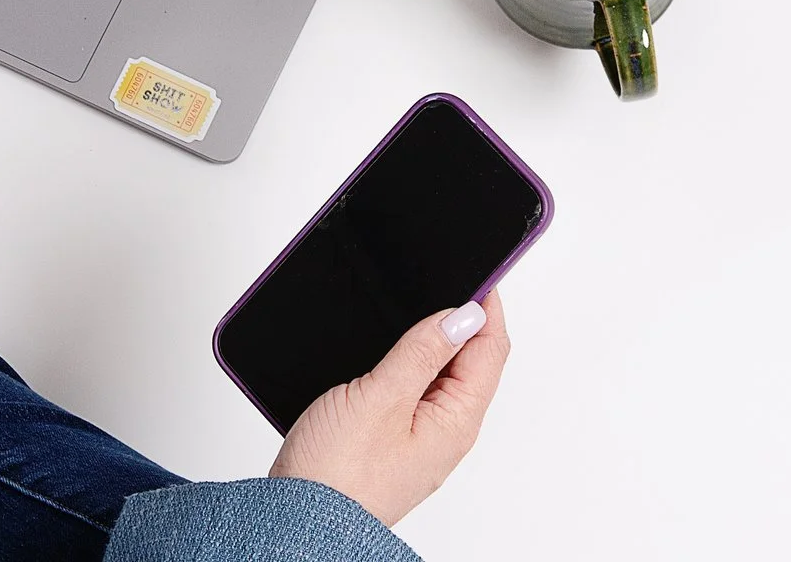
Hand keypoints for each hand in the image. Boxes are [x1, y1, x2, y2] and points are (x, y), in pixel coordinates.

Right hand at [269, 290, 509, 527]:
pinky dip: (409, 360)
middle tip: (445, 277)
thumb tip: (464, 315)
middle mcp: (446, 431)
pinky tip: (389, 348)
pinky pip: (415, 390)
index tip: (476, 270)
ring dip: (433, 338)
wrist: (299, 520)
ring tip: (413, 305)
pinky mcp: (393, 439)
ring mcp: (420, 437)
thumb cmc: (337, 473)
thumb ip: (422, 352)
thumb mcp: (382, 397)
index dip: (487, 306)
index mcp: (456, 421)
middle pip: (472, 361)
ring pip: (441, 374)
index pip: (490, 350)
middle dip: (464, 318)